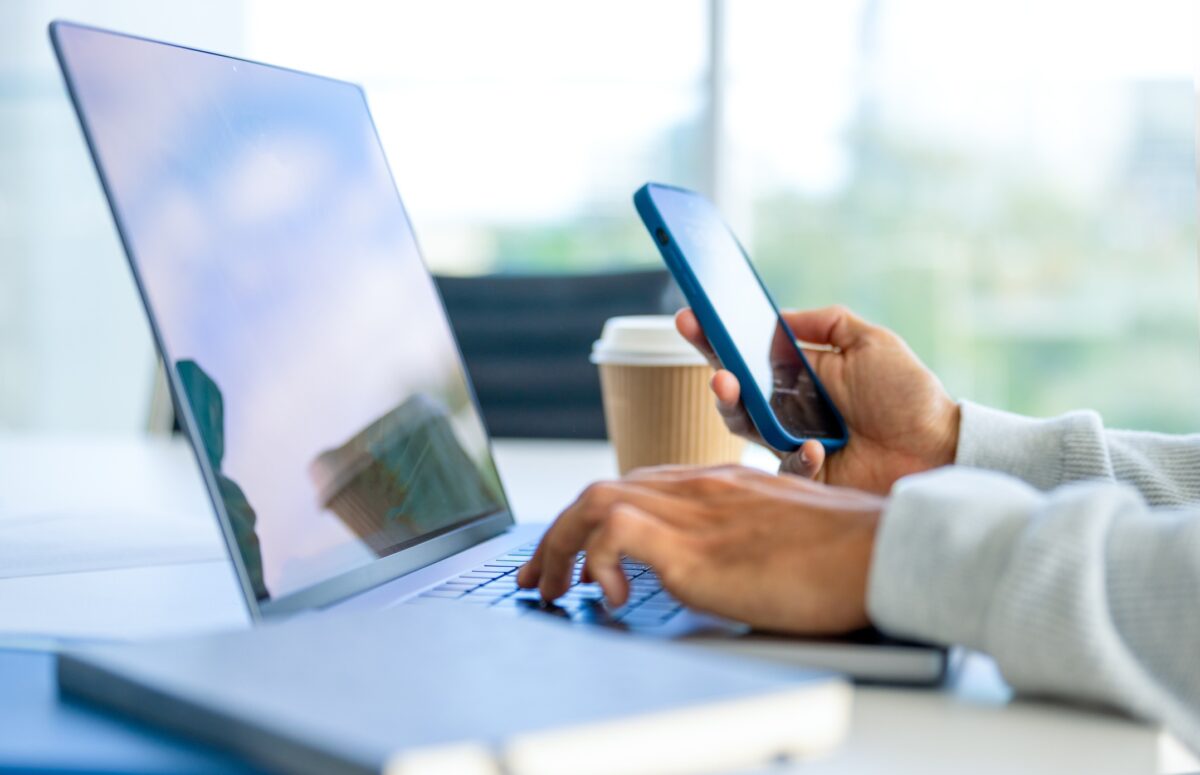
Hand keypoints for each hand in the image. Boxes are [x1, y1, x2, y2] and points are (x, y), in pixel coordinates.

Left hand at [516, 465, 883, 633]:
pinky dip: (595, 560)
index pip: (637, 485)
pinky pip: (614, 532)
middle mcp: (699, 489)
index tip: (575, 553)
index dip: (594, 518)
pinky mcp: (695, 548)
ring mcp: (694, 512)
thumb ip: (747, 540)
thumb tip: (728, 570)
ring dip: (558, 546)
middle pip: (603, 489)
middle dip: (557, 533)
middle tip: (539, 576)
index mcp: (720, 484)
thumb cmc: (849, 554)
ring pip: (595, 502)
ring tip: (552, 590)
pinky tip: (612, 597)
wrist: (884, 552)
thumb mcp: (785, 535)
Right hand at [676, 306, 959, 493]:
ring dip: (735, 407)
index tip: (692, 317)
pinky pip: (783, 468)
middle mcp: (788, 409)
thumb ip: (827, 323)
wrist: (939, 448)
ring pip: (744, 429)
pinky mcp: (805, 479)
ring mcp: (792, 444)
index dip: (716, 337)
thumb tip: (781, 315)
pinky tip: (816, 448)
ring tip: (733, 387)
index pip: (747, 354)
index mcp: (799, 375)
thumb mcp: (871, 342)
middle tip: (715, 366)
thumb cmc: (909, 396)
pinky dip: (797, 457)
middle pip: (735, 392)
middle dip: (717, 375)